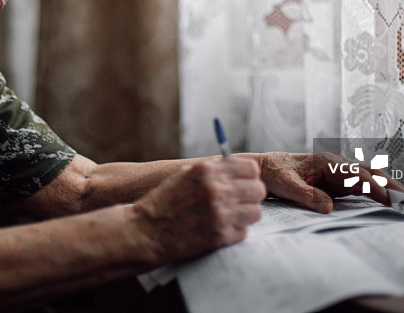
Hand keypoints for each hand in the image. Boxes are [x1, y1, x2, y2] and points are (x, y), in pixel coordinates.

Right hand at [132, 157, 265, 264]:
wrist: (145, 231)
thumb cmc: (164, 202)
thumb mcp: (184, 174)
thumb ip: (212, 169)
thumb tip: (238, 167)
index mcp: (207, 171)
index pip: (251, 168)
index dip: (249, 176)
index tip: (244, 182)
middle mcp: (216, 190)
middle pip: (258, 189)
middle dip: (251, 195)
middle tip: (240, 202)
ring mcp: (220, 214)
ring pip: (256, 211)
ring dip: (246, 214)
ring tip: (231, 216)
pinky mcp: (220, 236)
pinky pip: (244, 231)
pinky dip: (235, 231)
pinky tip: (221, 229)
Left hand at [257, 152, 403, 212]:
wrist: (265, 167)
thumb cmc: (274, 173)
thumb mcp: (285, 185)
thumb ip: (306, 195)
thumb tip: (329, 207)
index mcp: (327, 162)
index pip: (357, 176)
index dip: (376, 188)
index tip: (393, 201)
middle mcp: (337, 165)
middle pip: (372, 174)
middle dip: (395, 187)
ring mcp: (340, 172)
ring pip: (372, 179)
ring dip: (392, 189)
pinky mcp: (339, 181)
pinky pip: (364, 187)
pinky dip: (381, 193)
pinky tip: (393, 203)